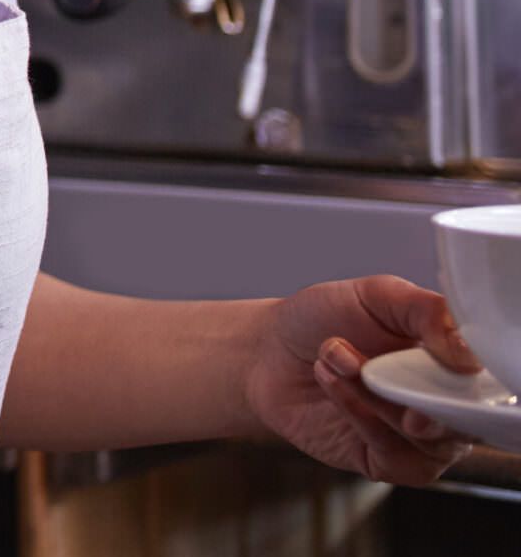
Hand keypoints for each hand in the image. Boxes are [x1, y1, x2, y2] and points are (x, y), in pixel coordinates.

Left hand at [244, 275, 482, 484]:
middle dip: (419, 390)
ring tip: (335, 356)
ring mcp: (421, 437)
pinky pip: (393, 453)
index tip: (445, 359)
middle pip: (465, 416)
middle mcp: (446, 404)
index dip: (472, 377)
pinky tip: (331, 382)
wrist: (268, 349)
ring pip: (427, 435)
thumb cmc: (324, 320)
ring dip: (376, 395)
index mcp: (455, 364)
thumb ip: (427, 311)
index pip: (488, 383)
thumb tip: (468, 352)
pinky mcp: (388, 461)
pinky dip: (359, 415)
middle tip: (373, 365)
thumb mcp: (375, 296)